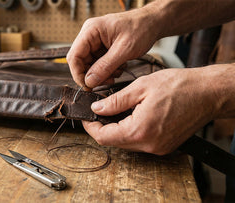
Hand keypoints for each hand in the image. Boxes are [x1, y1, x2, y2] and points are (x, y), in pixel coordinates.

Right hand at [66, 10, 159, 88]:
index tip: (87, 86)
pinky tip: (119, 67)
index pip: (74, 56)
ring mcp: (96, 41)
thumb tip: (89, 81)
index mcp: (91, 30)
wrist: (153, 23)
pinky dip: (107, 70)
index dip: (78, 73)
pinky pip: (98, 63)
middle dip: (92, 75)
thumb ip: (105, 66)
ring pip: (90, 64)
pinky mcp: (102, 47)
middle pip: (80, 62)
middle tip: (105, 82)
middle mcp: (90, 35)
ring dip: (101, 74)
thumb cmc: (141, 28)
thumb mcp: (124, 50)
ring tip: (116, 73)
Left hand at [83, 67, 222, 154]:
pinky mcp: (164, 146)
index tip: (86, 117)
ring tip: (115, 110)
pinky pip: (139, 142)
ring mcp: (158, 148)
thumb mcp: (140, 87)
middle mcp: (149, 145)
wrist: (208, 93)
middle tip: (99, 110)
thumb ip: (115, 101)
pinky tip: (131, 115)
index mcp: (140, 130)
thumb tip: (97, 109)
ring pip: (126, 142)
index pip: (104, 137)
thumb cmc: (180, 86)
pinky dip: (130, 130)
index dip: (90, 127)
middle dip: (102, 127)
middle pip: (114, 142)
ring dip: (116, 128)